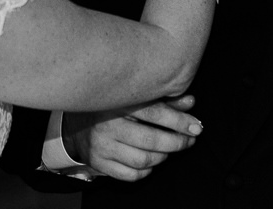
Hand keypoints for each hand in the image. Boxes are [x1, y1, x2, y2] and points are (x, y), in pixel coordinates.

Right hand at [63, 95, 201, 181]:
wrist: (75, 123)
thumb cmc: (111, 108)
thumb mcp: (133, 98)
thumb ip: (162, 101)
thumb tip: (191, 102)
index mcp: (118, 102)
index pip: (155, 113)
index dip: (180, 121)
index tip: (197, 127)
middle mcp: (108, 124)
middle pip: (151, 140)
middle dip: (177, 143)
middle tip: (188, 140)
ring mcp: (101, 145)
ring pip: (143, 160)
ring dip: (162, 157)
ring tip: (167, 149)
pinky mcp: (98, 162)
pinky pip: (131, 174)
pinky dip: (146, 171)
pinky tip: (150, 162)